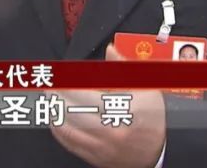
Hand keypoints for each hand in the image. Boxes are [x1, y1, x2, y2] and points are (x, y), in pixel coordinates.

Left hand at [50, 44, 165, 167]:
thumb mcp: (146, 88)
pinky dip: (57, 129)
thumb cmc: (152, 119)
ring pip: (66, 128)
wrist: (156, 153)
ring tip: (50, 98)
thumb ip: (124, 68)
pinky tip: (55, 117)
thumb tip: (110, 50)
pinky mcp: (93, 156)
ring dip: (53, 111)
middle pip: (72, 110)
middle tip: (50, 84)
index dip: (70, 82)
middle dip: (57, 95)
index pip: (87, 93)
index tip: (62, 74)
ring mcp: (100, 146)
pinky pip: (68, 142)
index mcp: (123, 110)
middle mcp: (110, 130)